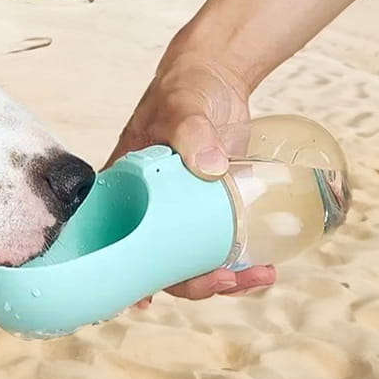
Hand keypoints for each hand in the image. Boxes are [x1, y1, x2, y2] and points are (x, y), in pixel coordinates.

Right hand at [107, 38, 276, 301]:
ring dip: (222, 280)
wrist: (217, 79)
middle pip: (159, 264)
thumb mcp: (182, 108)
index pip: (115, 242)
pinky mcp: (211, 213)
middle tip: (224, 279)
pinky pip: (219, 247)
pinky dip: (239, 263)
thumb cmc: (185, 89)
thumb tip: (210, 166)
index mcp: (124, 193)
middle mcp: (149, 211)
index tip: (142, 299)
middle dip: (192, 283)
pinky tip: (262, 268)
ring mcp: (181, 216)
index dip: (126, 276)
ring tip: (258, 277)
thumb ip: (191, 132)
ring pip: (192, 263)